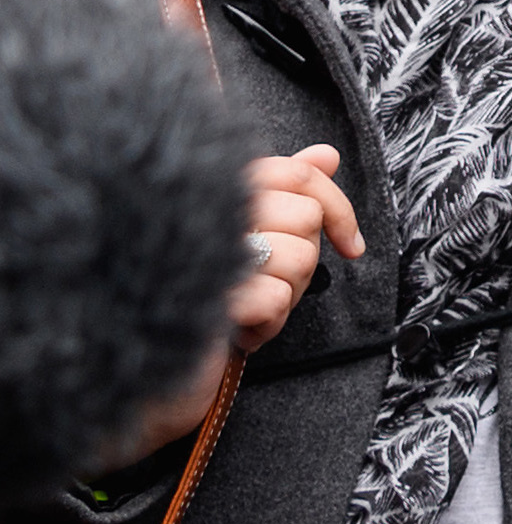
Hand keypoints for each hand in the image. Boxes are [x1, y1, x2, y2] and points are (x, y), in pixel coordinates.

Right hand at [106, 145, 363, 458]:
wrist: (149, 369)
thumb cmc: (206, 299)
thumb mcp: (250, 241)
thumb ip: (284, 192)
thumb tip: (326, 155)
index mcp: (212, 189)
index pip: (298, 175)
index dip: (338, 209)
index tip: (351, 246)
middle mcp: (200, 211)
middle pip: (305, 217)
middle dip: (302, 264)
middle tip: (263, 286)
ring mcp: (196, 252)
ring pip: (299, 257)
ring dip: (285, 297)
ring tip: (248, 308)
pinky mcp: (200, 296)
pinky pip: (276, 298)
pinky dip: (268, 324)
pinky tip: (239, 333)